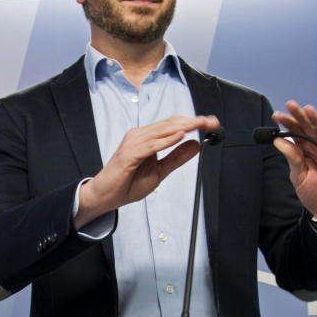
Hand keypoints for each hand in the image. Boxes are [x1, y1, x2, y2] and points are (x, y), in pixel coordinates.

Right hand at [74, 114, 218, 227]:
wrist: (106, 195)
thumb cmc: (128, 182)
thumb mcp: (160, 171)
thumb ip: (176, 158)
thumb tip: (196, 144)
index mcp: (148, 137)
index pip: (173, 125)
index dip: (192, 121)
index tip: (210, 122)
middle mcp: (140, 135)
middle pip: (170, 124)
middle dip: (192, 121)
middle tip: (211, 121)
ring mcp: (133, 142)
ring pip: (162, 131)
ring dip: (183, 126)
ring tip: (199, 124)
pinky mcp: (129, 154)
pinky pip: (151, 145)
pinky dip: (166, 140)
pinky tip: (180, 136)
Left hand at [271, 101, 316, 220]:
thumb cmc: (315, 195)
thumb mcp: (298, 177)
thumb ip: (292, 158)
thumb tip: (278, 140)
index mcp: (306, 151)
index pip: (297, 132)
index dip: (288, 123)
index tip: (277, 115)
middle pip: (310, 129)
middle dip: (301, 116)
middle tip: (291, 105)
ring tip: (309, 110)